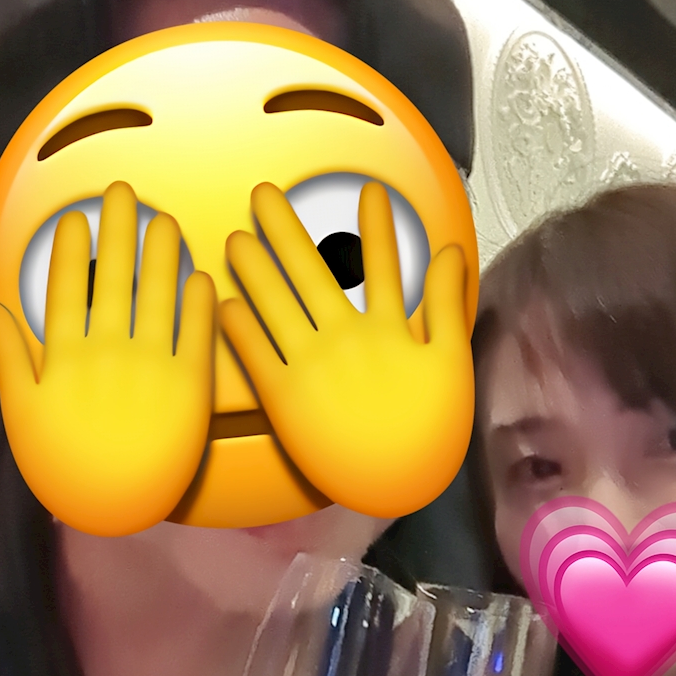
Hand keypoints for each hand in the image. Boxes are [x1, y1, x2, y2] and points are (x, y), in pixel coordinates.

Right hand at [0, 182, 214, 535]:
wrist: (114, 508)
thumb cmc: (64, 465)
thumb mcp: (22, 410)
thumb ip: (7, 353)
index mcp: (65, 357)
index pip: (65, 287)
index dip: (70, 249)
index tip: (76, 218)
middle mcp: (107, 354)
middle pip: (113, 278)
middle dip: (117, 230)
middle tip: (124, 192)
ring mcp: (150, 369)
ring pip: (156, 296)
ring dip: (161, 254)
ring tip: (164, 221)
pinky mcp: (189, 388)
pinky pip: (195, 334)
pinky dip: (198, 304)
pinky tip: (202, 277)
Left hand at [221, 182, 473, 518]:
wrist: (396, 484)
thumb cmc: (429, 433)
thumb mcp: (451, 363)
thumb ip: (446, 304)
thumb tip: (451, 254)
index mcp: (388, 330)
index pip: (382, 264)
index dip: (376, 225)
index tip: (369, 191)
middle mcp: (345, 339)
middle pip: (311, 272)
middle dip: (285, 229)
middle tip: (263, 197)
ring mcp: (311, 366)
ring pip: (276, 304)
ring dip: (255, 268)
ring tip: (237, 238)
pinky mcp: (284, 398)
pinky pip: (256, 353)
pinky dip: (239, 327)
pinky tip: (224, 304)